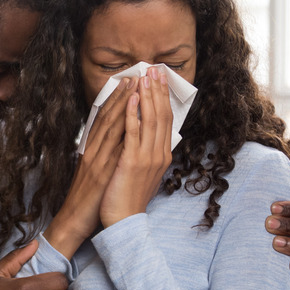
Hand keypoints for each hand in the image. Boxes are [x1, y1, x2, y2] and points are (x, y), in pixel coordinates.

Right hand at [44, 77, 138, 258]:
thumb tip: (119, 142)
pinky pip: (113, 147)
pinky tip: (133, 118)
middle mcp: (93, 150)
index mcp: (91, 149)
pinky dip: (123, 130)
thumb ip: (103, 154)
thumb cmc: (88, 198)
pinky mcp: (101, 171)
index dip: (116, 99)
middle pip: (108, 117)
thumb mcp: (94, 171)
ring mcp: (96, 159)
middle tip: (136, 75)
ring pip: (110, 126)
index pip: (105, 119)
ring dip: (123, 104)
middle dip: (122, 95)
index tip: (128, 82)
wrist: (74, 220)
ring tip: (136, 86)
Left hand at [100, 67, 172, 226]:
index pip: (166, 120)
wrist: (123, 221)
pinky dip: (133, 112)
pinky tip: (132, 97)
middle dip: (158, 90)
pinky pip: (134, 132)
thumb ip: (146, 152)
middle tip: (155, 69)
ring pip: (151, 120)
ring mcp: (147, 157)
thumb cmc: (128, 197)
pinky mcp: (131, 161)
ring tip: (144, 76)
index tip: (160, 79)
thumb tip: (146, 135)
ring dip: (148, 95)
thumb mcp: (143, 171)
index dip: (163, 97)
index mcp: (162, 155)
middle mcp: (159, 154)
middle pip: (162, 115)